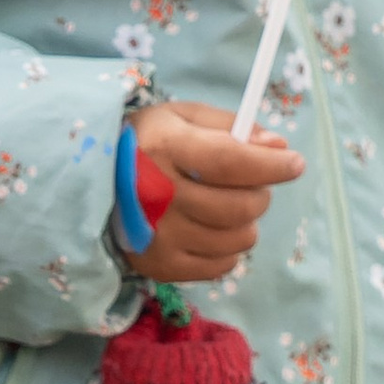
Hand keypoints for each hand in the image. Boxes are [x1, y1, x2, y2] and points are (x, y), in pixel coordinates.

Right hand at [130, 97, 301, 285]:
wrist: (88, 182)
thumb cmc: (143, 143)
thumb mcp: (180, 117)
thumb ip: (230, 127)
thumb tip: (279, 148)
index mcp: (165, 149)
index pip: (232, 162)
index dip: (271, 165)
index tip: (294, 163)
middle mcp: (160, 197)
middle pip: (240, 206)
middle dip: (260, 193)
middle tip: (251, 183)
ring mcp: (160, 237)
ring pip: (238, 239)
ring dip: (246, 222)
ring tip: (227, 206)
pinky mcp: (160, 265)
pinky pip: (221, 265)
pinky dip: (228, 248)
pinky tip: (211, 229)